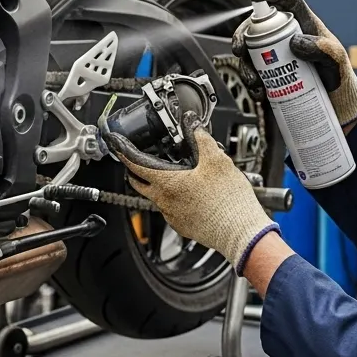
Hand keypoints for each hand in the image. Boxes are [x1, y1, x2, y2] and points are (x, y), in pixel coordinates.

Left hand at [102, 114, 280, 274]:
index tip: (116, 146)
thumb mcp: (216, 160)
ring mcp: (173, 217)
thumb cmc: (228, 202)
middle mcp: (164, 202)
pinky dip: (175, 198)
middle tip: (138, 159)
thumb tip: (192, 124)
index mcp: (167, 184)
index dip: (123, 152)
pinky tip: (192, 193)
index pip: (135, 165)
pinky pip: (173, 209)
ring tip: (177, 173)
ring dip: (160, 184)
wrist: (241, 233)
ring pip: (158, 196)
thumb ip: (200, 138)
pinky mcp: (184, 227)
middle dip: (135, 169)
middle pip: (140, 183)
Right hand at [232, 0, 356, 127]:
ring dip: (244, 65)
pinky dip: (250, 83)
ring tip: (254, 81)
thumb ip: (321, 48)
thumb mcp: (335, 59)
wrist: (335, 103)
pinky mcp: (270, 75)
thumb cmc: (338, 75)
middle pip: (256, 27)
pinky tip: (258, 92)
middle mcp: (286, 36)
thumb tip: (295, 42)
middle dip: (241, 36)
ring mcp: (276, 56)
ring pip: (250, 52)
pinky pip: (253, 74)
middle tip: (240, 50)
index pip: (287, 0)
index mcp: (303, 24)